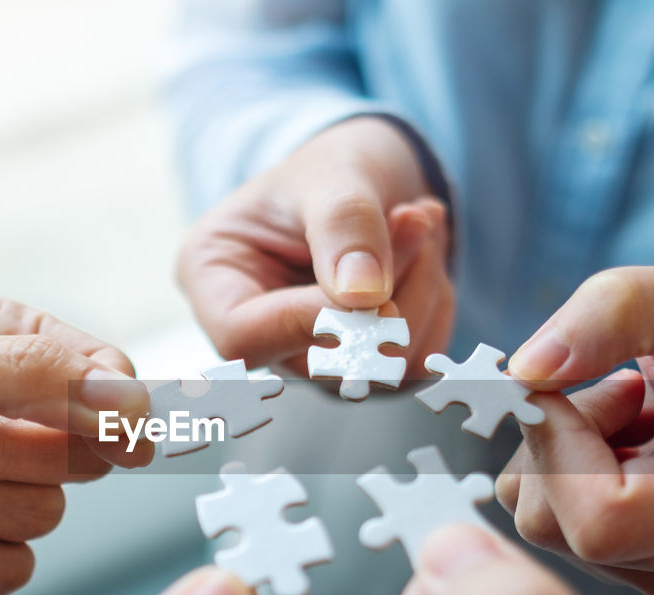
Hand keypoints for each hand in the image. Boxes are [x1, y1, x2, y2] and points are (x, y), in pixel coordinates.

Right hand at [177, 116, 454, 376]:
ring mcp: (313, 357)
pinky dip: (437, 304)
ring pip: (382, 367)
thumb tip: (365, 297)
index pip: (244, 338)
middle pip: (322, 361)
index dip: (312, 320)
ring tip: (419, 220)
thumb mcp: (330, 173)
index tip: (373, 284)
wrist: (367, 175)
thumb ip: (343, 225)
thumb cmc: (329, 167)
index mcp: (215, 282)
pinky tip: (426, 255)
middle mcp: (260, 334)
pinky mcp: (365, 366)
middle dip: (390, 293)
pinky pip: (419, 360)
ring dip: (423, 289)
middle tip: (416, 217)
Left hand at [495, 262, 653, 594]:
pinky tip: (616, 445)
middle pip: (551, 522)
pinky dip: (552, 469)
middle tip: (622, 388)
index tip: (581, 384)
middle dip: (556, 439)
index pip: (601, 519)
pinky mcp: (624, 569)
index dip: (558, 445)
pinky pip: (539, 519)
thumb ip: (617, 310)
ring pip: (536, 519)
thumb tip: (525, 371)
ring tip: (630, 414)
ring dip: (555, 449)